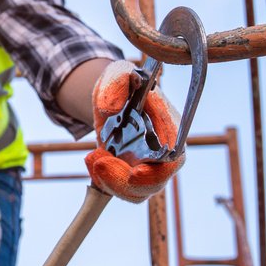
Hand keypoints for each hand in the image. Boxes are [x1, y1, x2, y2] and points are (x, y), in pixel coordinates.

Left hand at [84, 60, 182, 202]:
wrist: (110, 96)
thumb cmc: (122, 83)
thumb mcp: (118, 73)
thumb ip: (117, 83)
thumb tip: (111, 108)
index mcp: (170, 127)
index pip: (174, 156)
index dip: (159, 170)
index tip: (135, 172)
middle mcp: (164, 151)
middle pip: (157, 181)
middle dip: (126, 180)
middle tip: (100, 162)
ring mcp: (148, 165)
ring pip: (137, 192)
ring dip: (110, 181)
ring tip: (92, 158)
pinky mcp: (130, 174)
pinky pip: (120, 191)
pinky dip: (103, 181)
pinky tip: (92, 160)